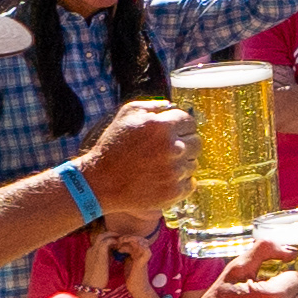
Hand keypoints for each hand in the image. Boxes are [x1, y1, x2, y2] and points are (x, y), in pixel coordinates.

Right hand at [80, 98, 193, 227]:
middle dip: (184, 143)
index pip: (189, 121)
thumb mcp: (127, 114)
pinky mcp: (173, 192)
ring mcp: (174, 172)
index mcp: (162, 127)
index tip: (171, 133)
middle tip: (166, 150)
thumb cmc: (113, 146)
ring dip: (181, 163)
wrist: (101, 181)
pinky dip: (180, 181)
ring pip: (193, 163)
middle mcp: (172, 148)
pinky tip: (163, 178)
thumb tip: (173, 105)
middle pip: (196, 142)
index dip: (180, 126)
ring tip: (159, 165)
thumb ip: (153, 105)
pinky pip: (190, 183)